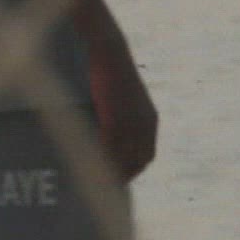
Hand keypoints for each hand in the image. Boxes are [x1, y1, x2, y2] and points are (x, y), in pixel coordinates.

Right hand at [89, 54, 156, 181]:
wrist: (109, 51)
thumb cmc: (110, 68)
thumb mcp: (121, 95)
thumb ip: (118, 114)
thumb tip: (105, 127)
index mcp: (150, 120)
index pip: (146, 155)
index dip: (133, 169)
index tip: (119, 178)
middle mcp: (145, 126)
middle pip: (137, 162)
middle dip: (124, 176)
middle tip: (106, 188)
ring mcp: (131, 125)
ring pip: (123, 159)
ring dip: (111, 173)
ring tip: (95, 183)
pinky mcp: (115, 120)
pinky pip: (109, 149)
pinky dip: (101, 161)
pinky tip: (90, 166)